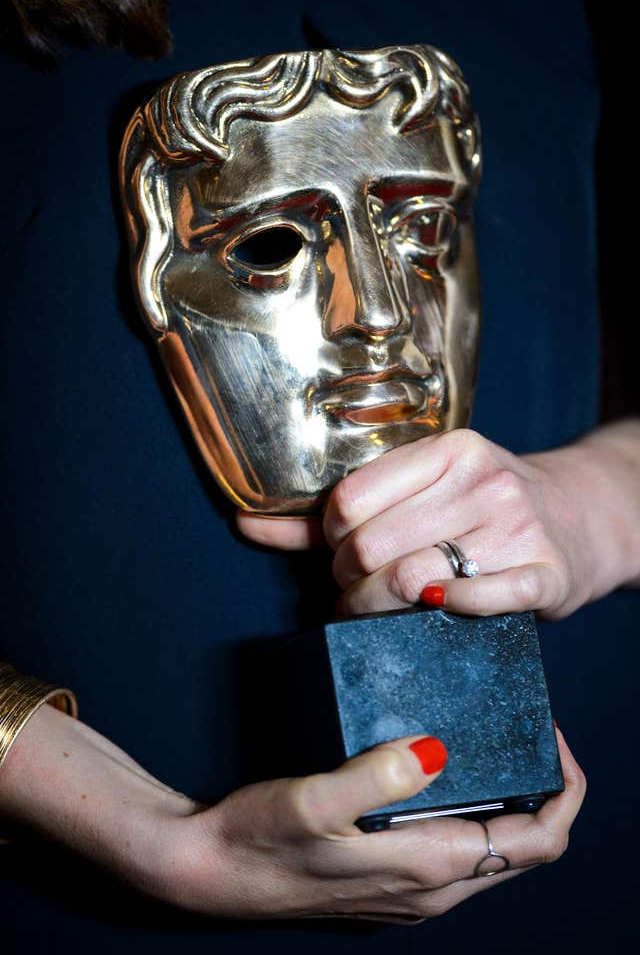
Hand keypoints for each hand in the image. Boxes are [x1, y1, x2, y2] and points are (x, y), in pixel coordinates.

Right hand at [0, 703, 583, 921]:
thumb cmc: (257, 838)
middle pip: (525, 844)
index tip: (553, 734)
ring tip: (493, 735)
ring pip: (493, 842)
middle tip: (528, 726)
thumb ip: (379, 776)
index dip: (563, 788)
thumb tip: (438, 749)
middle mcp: (433, 885)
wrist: (209, 871)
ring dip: (510, 794)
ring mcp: (412, 883)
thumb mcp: (314, 802)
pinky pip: (456, 838)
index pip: (538, 840)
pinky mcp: (389, 870)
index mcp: (430, 868)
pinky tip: (442, 761)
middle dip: (544, 788)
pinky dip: (471, 801)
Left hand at [237, 423, 639, 617]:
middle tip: (356, 591)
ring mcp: (517, 526)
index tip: (342, 552)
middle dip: (348, 582)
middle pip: (369, 547)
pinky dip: (441, 613)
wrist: (578, 518)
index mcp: (447, 450)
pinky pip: (473, 601)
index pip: (348, 501)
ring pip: (407, 581)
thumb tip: (245, 523)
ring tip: (380, 610)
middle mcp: (482, 480)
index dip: (331, 540)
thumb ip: (331, 514)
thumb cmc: (481, 506)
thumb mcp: (419, 490)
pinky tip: (432, 612)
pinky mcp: (545, 574)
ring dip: (377, 610)